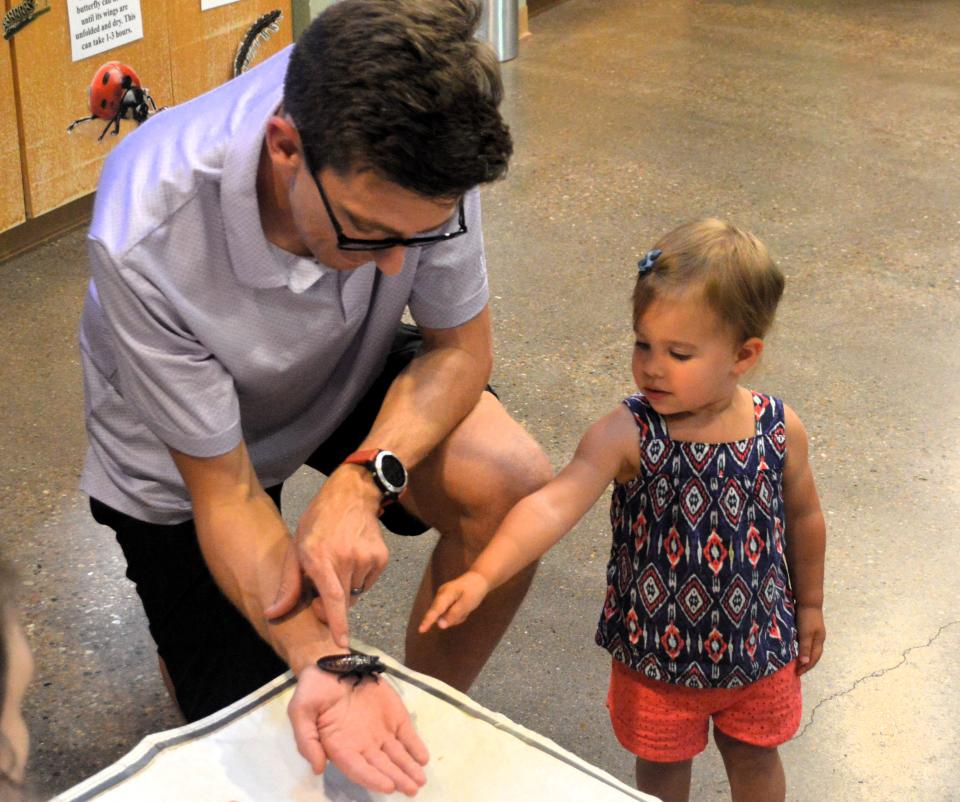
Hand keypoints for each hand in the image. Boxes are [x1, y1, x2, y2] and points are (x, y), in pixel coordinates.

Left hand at [266, 467, 388, 646]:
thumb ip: (287, 586)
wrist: (351, 496)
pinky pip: (368, 583)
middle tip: (322, 582)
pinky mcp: (381, 558)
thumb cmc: (318, 523)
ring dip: (346, 587)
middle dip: (331, 603)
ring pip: (356, 593)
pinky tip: (353, 558)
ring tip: (340, 562)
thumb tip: (272, 614)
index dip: (337, 621)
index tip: (342, 642)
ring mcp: (367, 557)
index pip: (333, 596)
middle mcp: (347, 558)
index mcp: (320, 557)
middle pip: (342, 602)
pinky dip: (360, 578)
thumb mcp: (295, 549)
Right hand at [289, 665, 428, 795]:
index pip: (358, 768)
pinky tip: (422, 758)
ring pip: (397, 754)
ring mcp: (380, 731)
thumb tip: (318, 768)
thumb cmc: (313, 690)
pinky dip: (415, 746)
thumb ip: (306, 740)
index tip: (388, 787)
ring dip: (409, 768)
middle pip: (381, 766)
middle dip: (397, 778)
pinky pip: (406, 735)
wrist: (332, 664)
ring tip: (420, 780)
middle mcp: (362, 743)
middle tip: (412, 789)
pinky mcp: (393, 716)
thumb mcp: (300, 712)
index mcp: (340, 747)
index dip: (372, 778)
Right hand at [417, 571, 489, 632]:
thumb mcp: (467, 604)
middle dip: (454, 618)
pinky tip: (463, 607)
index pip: (436, 610)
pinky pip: (448, 614)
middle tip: (466, 610)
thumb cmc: (474, 590)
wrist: (478, 578)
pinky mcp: (444, 601)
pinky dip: (456, 614)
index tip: (421, 630)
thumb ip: (453, 615)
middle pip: (441, 616)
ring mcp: (441, 598)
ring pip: (445, 617)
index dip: (428, 620)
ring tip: (466, 607)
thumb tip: (440, 625)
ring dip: (456, 616)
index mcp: (446, 594)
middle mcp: (440, 595)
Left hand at [795, 604, 824, 675]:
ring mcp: (814, 632)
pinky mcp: (809, 627)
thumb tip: (804, 663)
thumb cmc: (807, 618)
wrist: (808, 600)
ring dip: (804, 656)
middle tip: (797, 671)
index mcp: (819, 641)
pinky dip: (801, 648)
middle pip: (813, 655)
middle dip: (806, 664)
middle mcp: (818, 638)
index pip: (813, 659)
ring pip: (810, 648)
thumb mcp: (805, 634)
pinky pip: (805, 642)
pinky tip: (795, 648)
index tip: (797, 674)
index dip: (806, 667)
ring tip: (796, 662)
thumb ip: (805, 648)